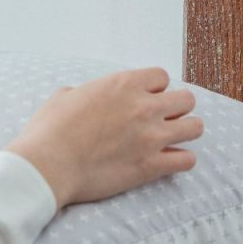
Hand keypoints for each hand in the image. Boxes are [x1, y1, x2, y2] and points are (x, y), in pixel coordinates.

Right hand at [5, 68, 202, 209]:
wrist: (47, 166)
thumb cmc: (49, 131)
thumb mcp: (63, 98)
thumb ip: (83, 92)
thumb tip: (82, 96)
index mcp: (123, 84)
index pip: (161, 77)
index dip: (154, 89)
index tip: (145, 100)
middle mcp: (143, 106)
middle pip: (186, 99)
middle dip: (176, 108)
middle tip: (162, 119)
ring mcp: (151, 137)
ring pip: (195, 127)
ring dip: (185, 132)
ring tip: (173, 139)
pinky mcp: (151, 166)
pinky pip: (187, 160)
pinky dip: (181, 160)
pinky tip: (168, 162)